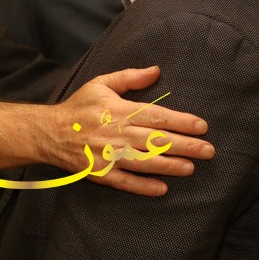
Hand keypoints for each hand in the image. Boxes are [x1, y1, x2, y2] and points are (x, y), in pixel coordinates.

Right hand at [50, 66, 213, 196]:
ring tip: (191, 168)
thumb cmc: (79, 106)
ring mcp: (107, 155)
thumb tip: (157, 70)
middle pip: (155, 140)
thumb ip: (130, 77)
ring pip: (143, 162)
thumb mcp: (101, 83)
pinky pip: (124, 182)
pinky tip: (162, 189)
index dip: (181, 121)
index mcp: (118, 110)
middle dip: (184, 145)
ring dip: (169, 166)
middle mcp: (115, 133)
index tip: (202, 126)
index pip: (156, 116)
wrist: (49, 132)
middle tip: (209, 150)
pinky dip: (143, 186)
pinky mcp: (100, 173)